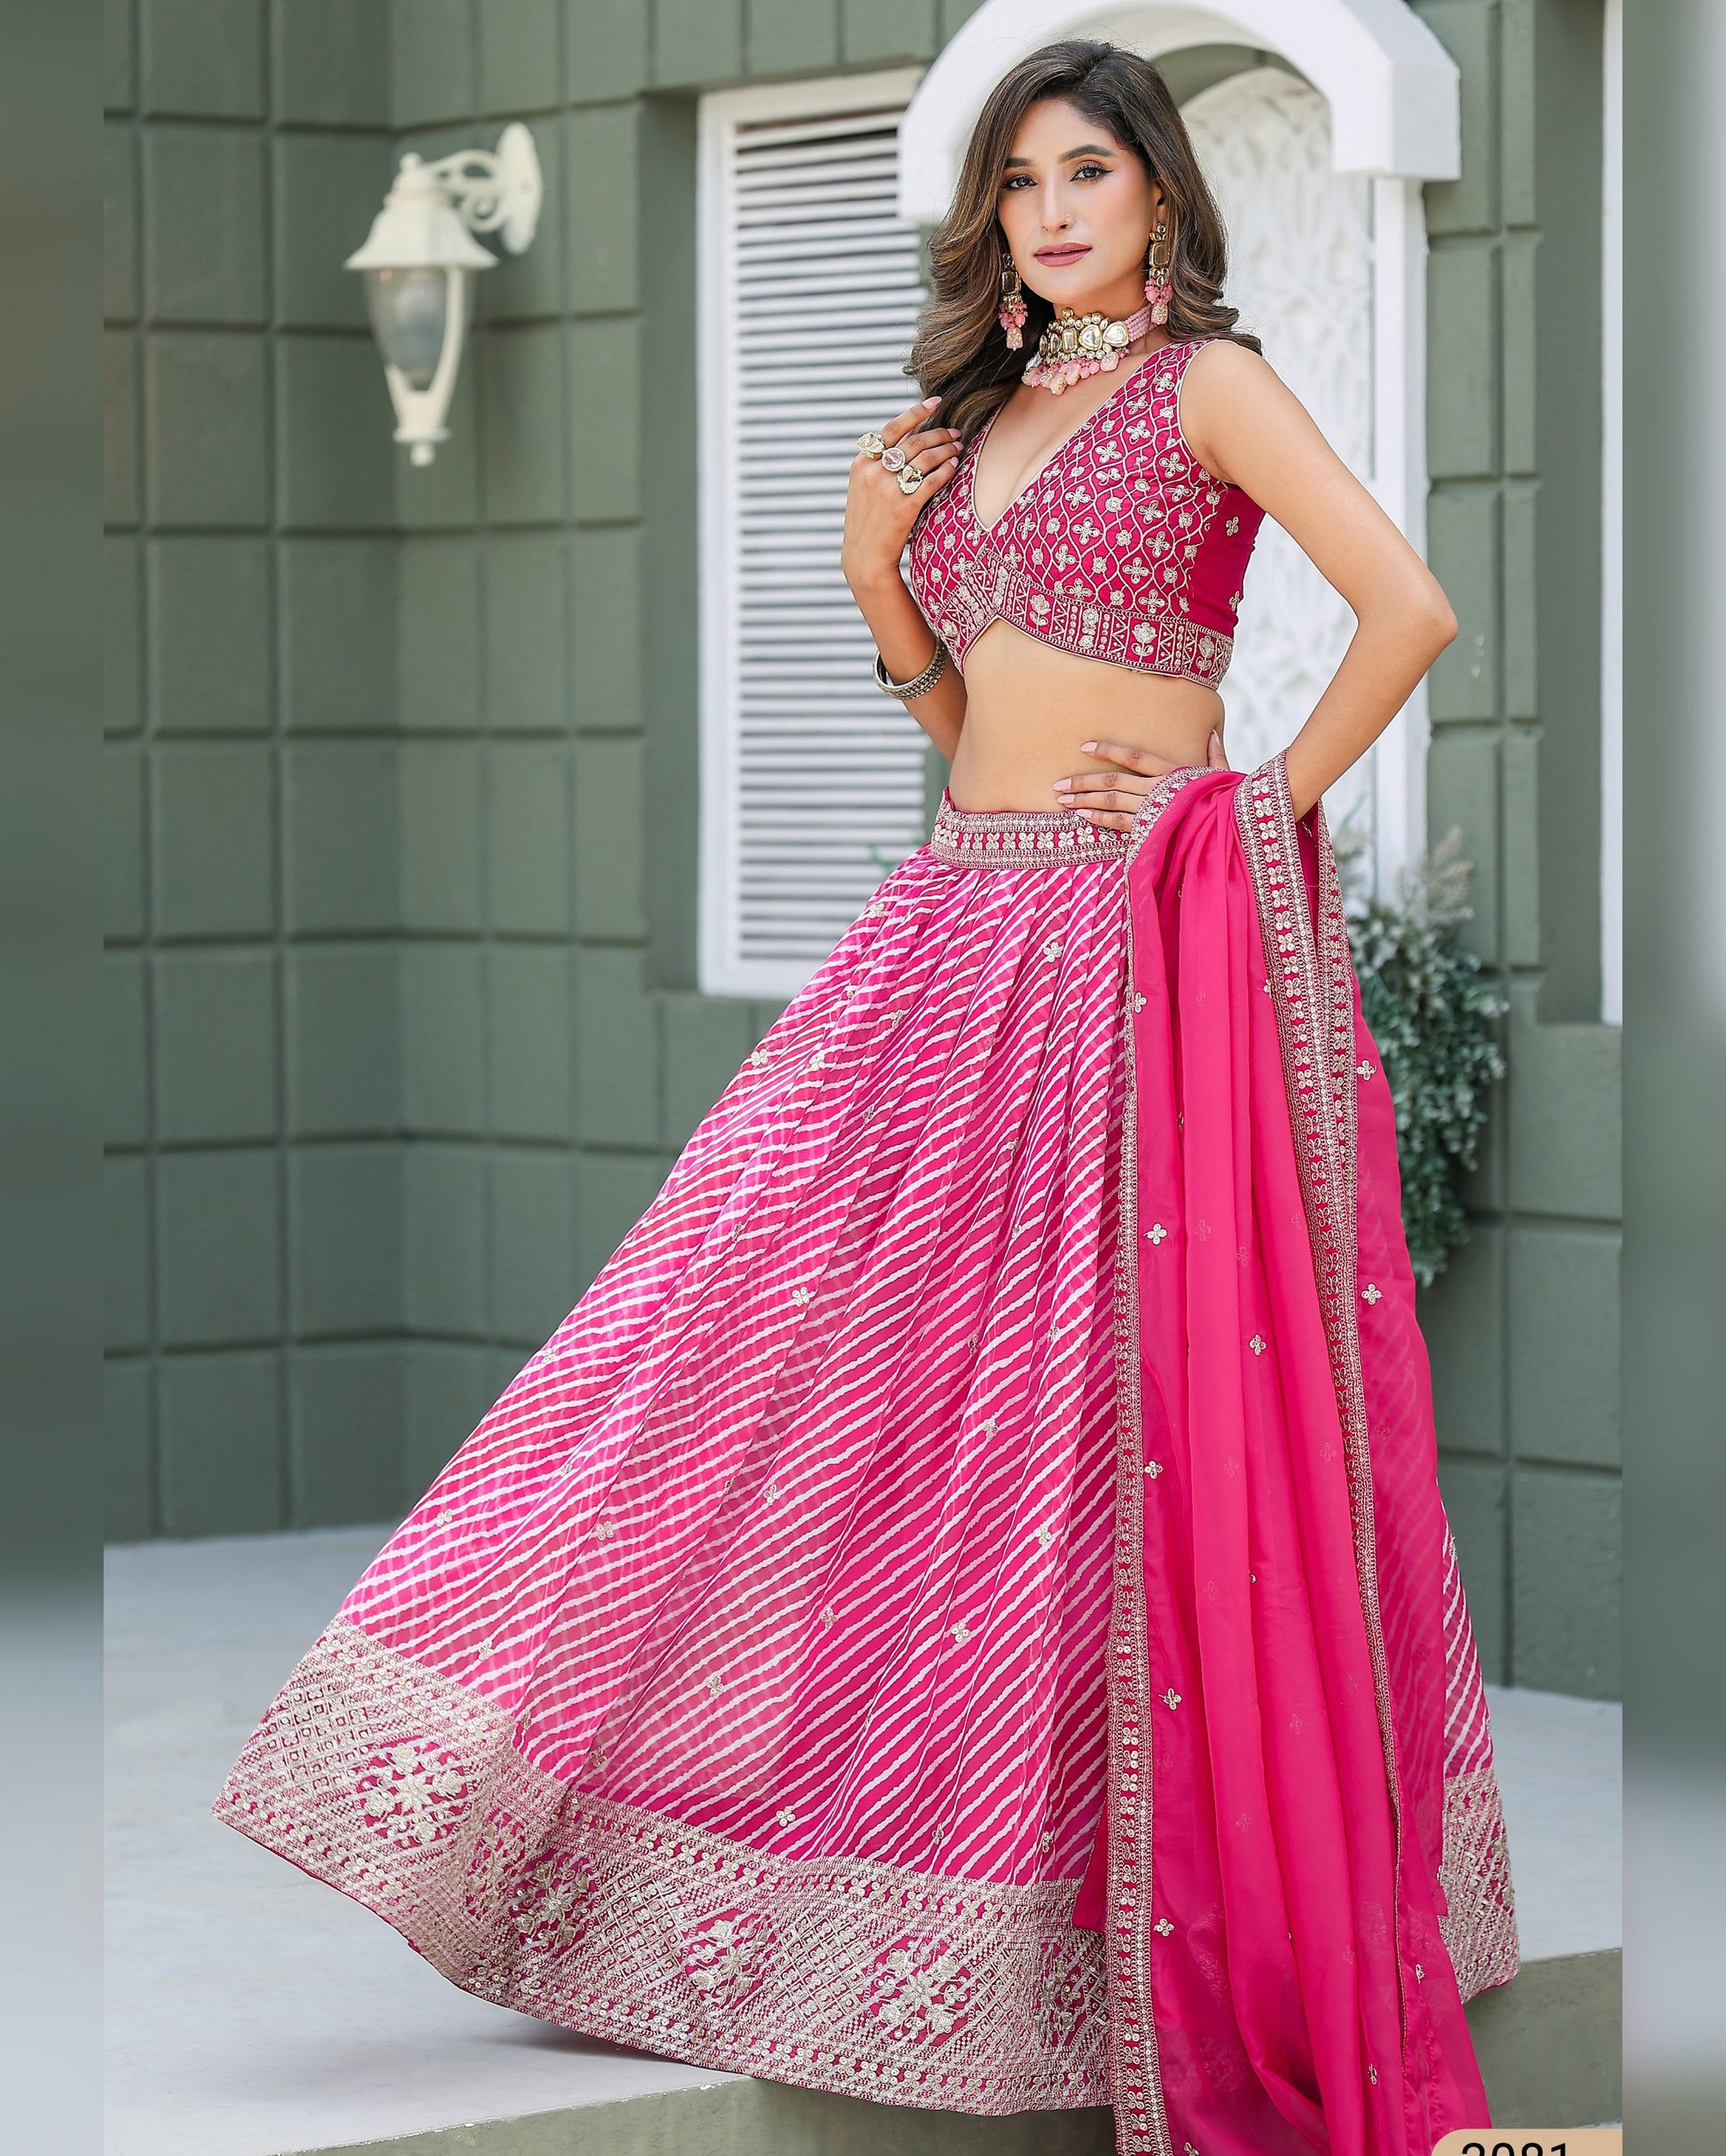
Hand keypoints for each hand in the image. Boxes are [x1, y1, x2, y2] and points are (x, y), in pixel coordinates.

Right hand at [841, 395, 962, 597]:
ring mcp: (888, 490)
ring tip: (959, 446)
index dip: (916, 412)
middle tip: (955, 432)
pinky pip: (932, 481)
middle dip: (939, 433)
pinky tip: (955, 465)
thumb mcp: (864, 486)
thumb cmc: (868, 521)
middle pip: (914, 442)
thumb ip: (881, 460)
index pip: (892, 428)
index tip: (936, 402)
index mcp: (861, 464)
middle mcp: (873, 473)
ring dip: (946, 449)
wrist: (865, 557)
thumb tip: (910, 431)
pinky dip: (946, 469)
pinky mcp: (904, 507)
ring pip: (925, 458)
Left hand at [1052, 731, 1229, 828]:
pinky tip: (1081, 814)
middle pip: (1112, 780)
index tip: (1084, 746)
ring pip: (1110, 800)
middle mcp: (1158, 788)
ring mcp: (1152, 809)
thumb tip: (1212, 734)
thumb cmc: (1228, 802)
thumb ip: (1215, 755)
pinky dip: (1098, 818)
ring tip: (1062, 799)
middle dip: (1082, 781)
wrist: (1232, 831)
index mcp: (1173, 771)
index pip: (1133, 756)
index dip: (1107, 750)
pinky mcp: (1150, 829)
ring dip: (1084, 799)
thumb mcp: (1224, 775)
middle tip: (1058, 784)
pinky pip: (1118, 822)